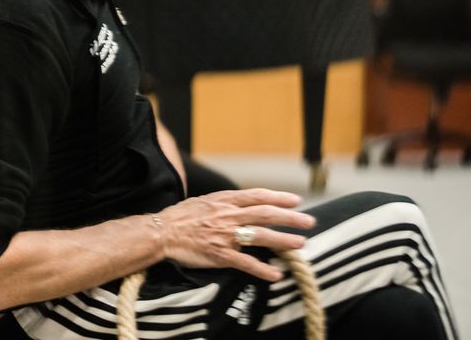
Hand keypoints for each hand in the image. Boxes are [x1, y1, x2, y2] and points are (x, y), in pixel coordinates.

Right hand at [157, 188, 315, 281]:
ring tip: (301, 244)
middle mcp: (228, 215)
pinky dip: (263, 269)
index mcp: (224, 200)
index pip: (257, 196)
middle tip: (309, 222)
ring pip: (261, 236)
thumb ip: (224, 203)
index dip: (279, 197)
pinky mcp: (220, 254)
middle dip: (290, 218)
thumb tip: (241, 204)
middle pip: (266, 214)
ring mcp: (226, 235)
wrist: (162, 232)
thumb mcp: (204, 201)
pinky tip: (276, 275)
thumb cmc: (180, 216)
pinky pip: (246, 263)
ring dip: (283, 241)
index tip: (296, 200)